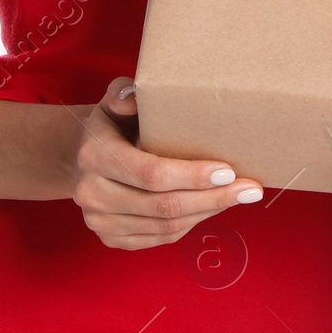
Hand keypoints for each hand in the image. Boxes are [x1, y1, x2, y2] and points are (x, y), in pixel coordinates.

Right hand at [71, 77, 264, 249]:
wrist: (82, 157)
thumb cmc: (112, 124)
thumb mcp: (115, 100)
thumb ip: (126, 93)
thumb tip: (135, 96)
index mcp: (95, 155)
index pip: (151, 174)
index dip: (192, 176)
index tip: (228, 170)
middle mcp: (92, 194)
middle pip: (163, 205)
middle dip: (212, 199)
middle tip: (249, 189)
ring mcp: (100, 222)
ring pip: (165, 226)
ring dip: (207, 213)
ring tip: (239, 197)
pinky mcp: (111, 238)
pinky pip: (159, 238)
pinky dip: (191, 223)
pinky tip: (212, 208)